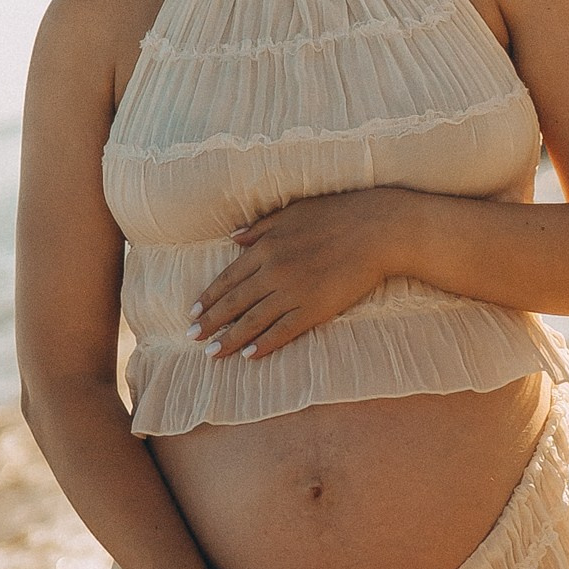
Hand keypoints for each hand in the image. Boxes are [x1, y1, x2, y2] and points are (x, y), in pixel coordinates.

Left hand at [189, 190, 405, 363]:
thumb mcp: (292, 213)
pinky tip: (249, 355)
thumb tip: (233, 236)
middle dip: (211, 322)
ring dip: (230, 339)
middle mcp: (273, 271)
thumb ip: (260, 227)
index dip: (209, 298)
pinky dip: (265, 344)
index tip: (193, 313)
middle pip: (234, 302)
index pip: (228, 278)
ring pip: (253, 320)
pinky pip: (283, 330)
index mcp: (266, 247)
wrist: (376, 231)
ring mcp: (293, 292)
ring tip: (212, 353)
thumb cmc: (336, 215)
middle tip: (192, 338)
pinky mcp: (315, 308)